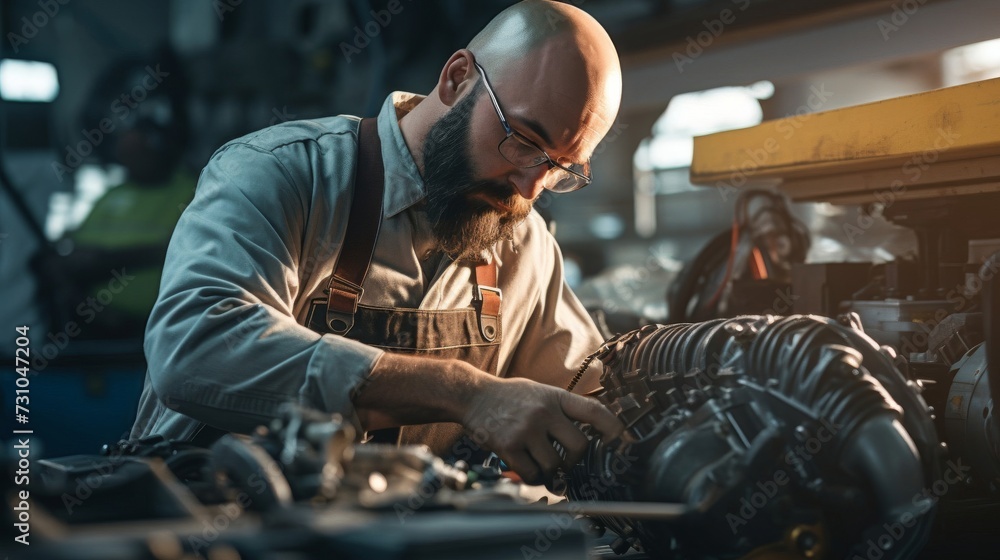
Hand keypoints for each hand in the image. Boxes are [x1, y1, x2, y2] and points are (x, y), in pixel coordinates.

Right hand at [462, 377, 623, 484]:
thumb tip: (593, 429)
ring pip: (555, 465)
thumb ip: (564, 408)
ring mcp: (526, 430)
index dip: (614, 429)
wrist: (472, 395)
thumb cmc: (509, 397)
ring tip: (544, 466)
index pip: (594, 412)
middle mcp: (543, 412)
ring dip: (552, 473)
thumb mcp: (540, 392)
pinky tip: (529, 470)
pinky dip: (534, 478)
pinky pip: (532, 474)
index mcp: (555, 397)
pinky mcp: (509, 446)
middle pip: (579, 447)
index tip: (622, 443)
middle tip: (568, 463)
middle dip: (577, 461)